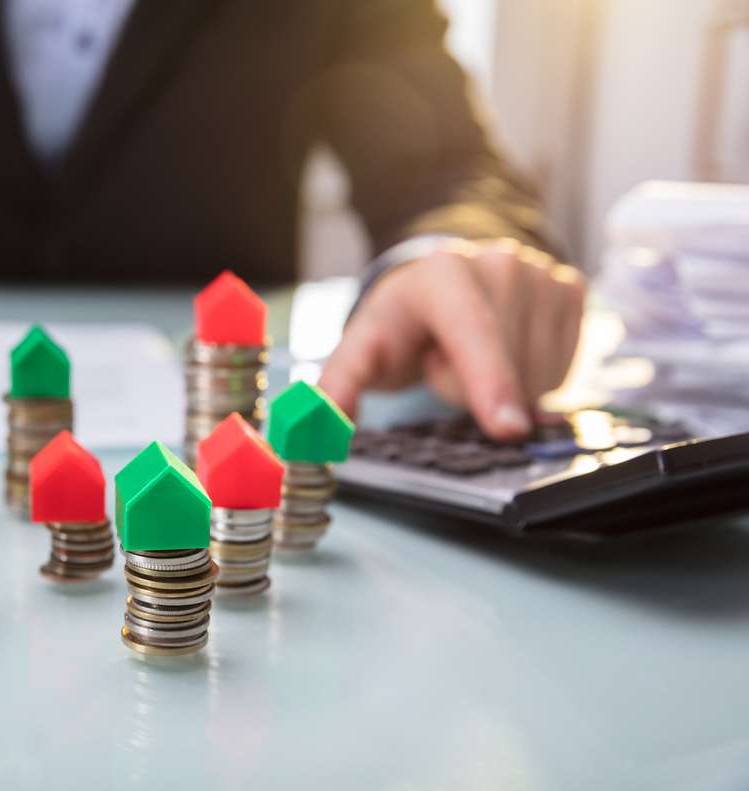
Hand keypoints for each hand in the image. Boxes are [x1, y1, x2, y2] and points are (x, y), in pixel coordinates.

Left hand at [318, 239, 585, 439]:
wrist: (438, 284)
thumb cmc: (400, 324)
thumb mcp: (362, 350)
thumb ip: (337, 387)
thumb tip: (318, 427)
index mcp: (443, 273)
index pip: (474, 334)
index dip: (490, 384)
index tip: (507, 429)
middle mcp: (499, 263)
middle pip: (508, 366)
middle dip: (471, 388)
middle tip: (441, 362)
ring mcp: (541, 273)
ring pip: (540, 374)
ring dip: (506, 387)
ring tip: (472, 357)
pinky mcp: (570, 290)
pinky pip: (563, 368)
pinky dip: (534, 378)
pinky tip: (505, 354)